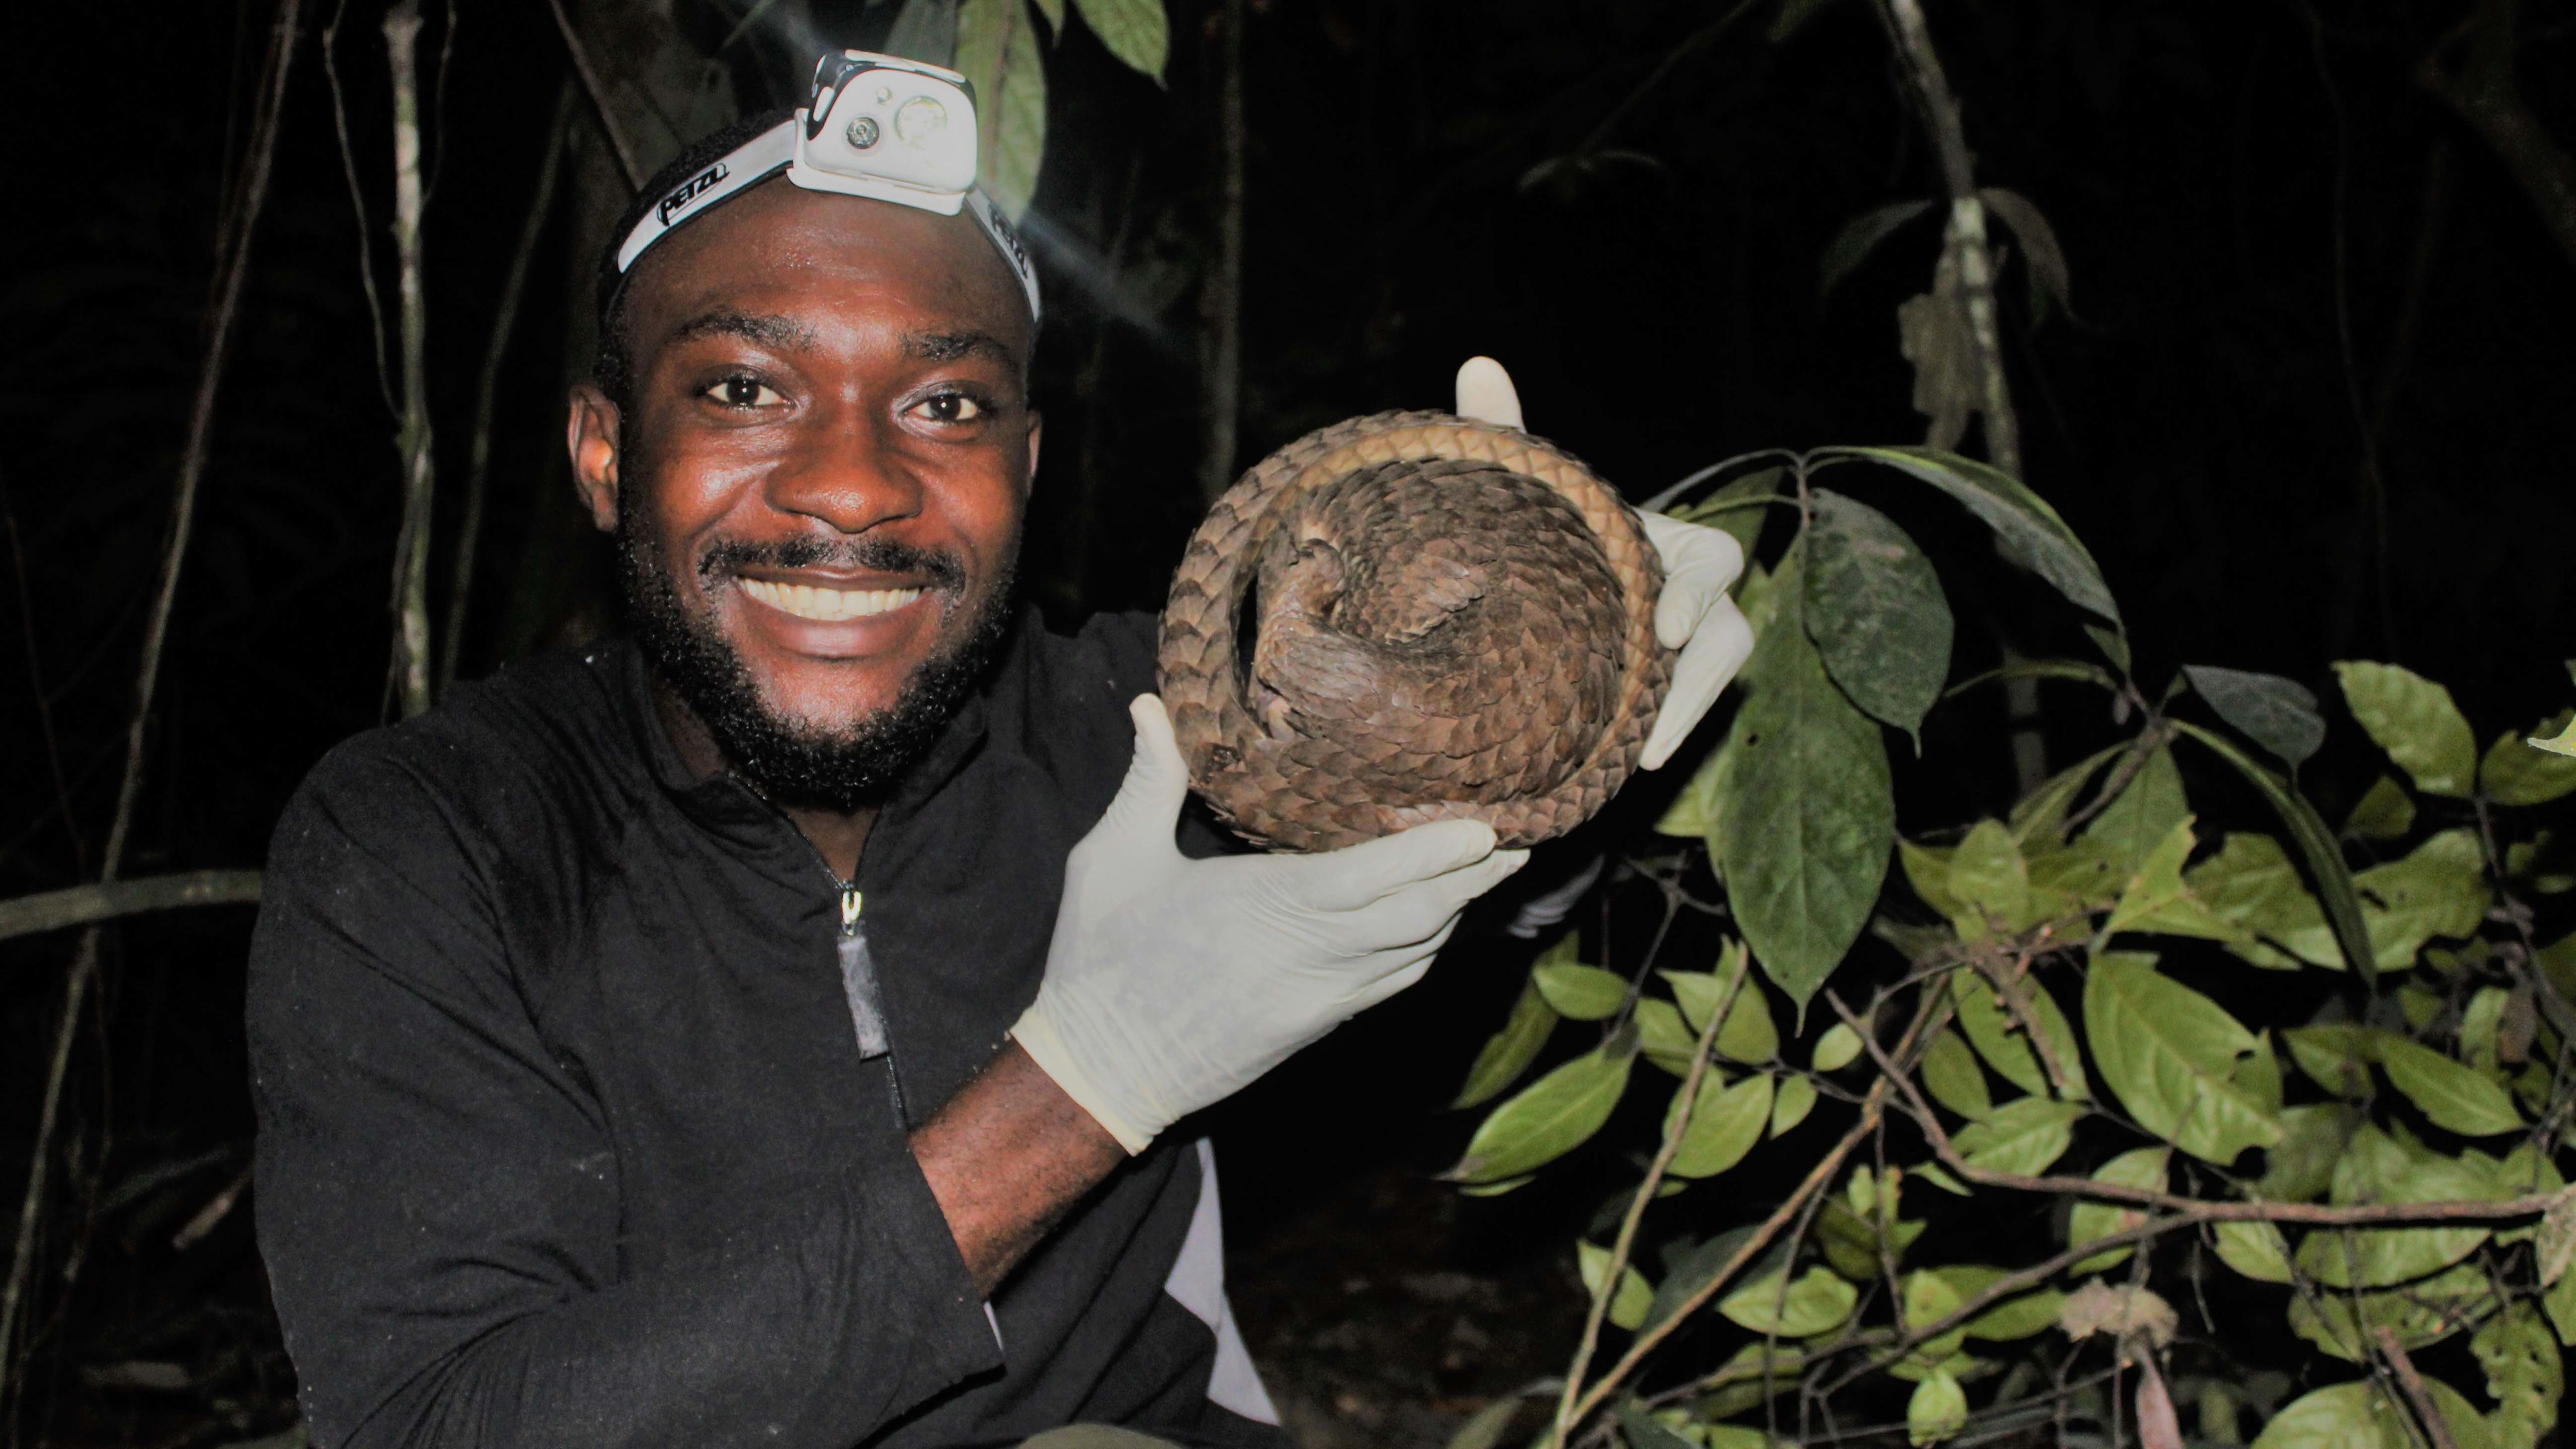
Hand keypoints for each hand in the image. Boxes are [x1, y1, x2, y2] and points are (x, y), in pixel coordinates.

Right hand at [1012, 696, 1529, 1151]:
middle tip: (1519, 841)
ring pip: (1413, 956)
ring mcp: (1316, 1002)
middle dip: (1472, 882)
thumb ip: (1148, 780)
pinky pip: (1389, 986)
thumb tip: (1150, 704)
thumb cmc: (1099, 962)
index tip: (1485, 826)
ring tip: (1489, 871)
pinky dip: (1422, 950)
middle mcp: (1305, 960)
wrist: (1098, 1075)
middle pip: (1417, 920)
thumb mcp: (1111, 861)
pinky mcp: (1313, 1028)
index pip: (1372, 880)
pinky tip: (1433, 923)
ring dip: (1455, 914)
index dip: (1436, 854)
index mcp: (1263, 909)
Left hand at [1454, 356, 1754, 768]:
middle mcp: (1697, 595)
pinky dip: (1657, 737)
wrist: (1545, 585)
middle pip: (1727, 637)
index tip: (1668, 628)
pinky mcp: (1671, 689)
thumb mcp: (1523, 488)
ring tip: (1635, 762)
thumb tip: (1477, 364)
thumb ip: (1504, 431)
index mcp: (1677, 543)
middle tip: (1650, 732)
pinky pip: (1680, 715)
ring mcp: (1689, 648)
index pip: (1714, 564)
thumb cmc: (1544, 528)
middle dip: (1695, 686)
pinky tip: (1618, 768)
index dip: (1696, 594)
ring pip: (1709, 684)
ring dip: (1679, 722)